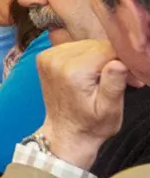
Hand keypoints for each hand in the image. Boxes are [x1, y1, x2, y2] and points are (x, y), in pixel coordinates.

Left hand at [38, 38, 129, 170]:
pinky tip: (91, 74)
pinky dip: (86, 57)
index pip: (106, 49)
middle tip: (125, 79)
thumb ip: (113, 84)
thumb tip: (118, 62)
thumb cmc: (91, 125)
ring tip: (107, 79)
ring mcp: (47, 57)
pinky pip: (73, 48)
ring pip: (86, 44)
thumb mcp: (109, 110)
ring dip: (99, 57)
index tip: (132, 78)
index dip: (123, 61)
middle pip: (95, 45)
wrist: (66, 132)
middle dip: (112, 59)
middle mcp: (56, 60)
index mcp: (73, 71)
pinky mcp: (45, 57)